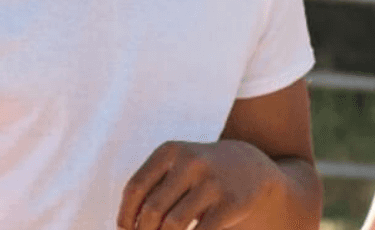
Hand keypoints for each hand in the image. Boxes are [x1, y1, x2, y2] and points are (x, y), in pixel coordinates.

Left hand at [118, 140, 277, 229]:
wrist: (248, 167)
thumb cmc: (198, 172)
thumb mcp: (174, 167)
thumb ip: (151, 189)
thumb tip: (125, 226)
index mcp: (169, 151)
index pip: (135, 188)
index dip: (125, 215)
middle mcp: (190, 162)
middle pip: (152, 209)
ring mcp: (212, 182)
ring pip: (174, 224)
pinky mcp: (230, 203)